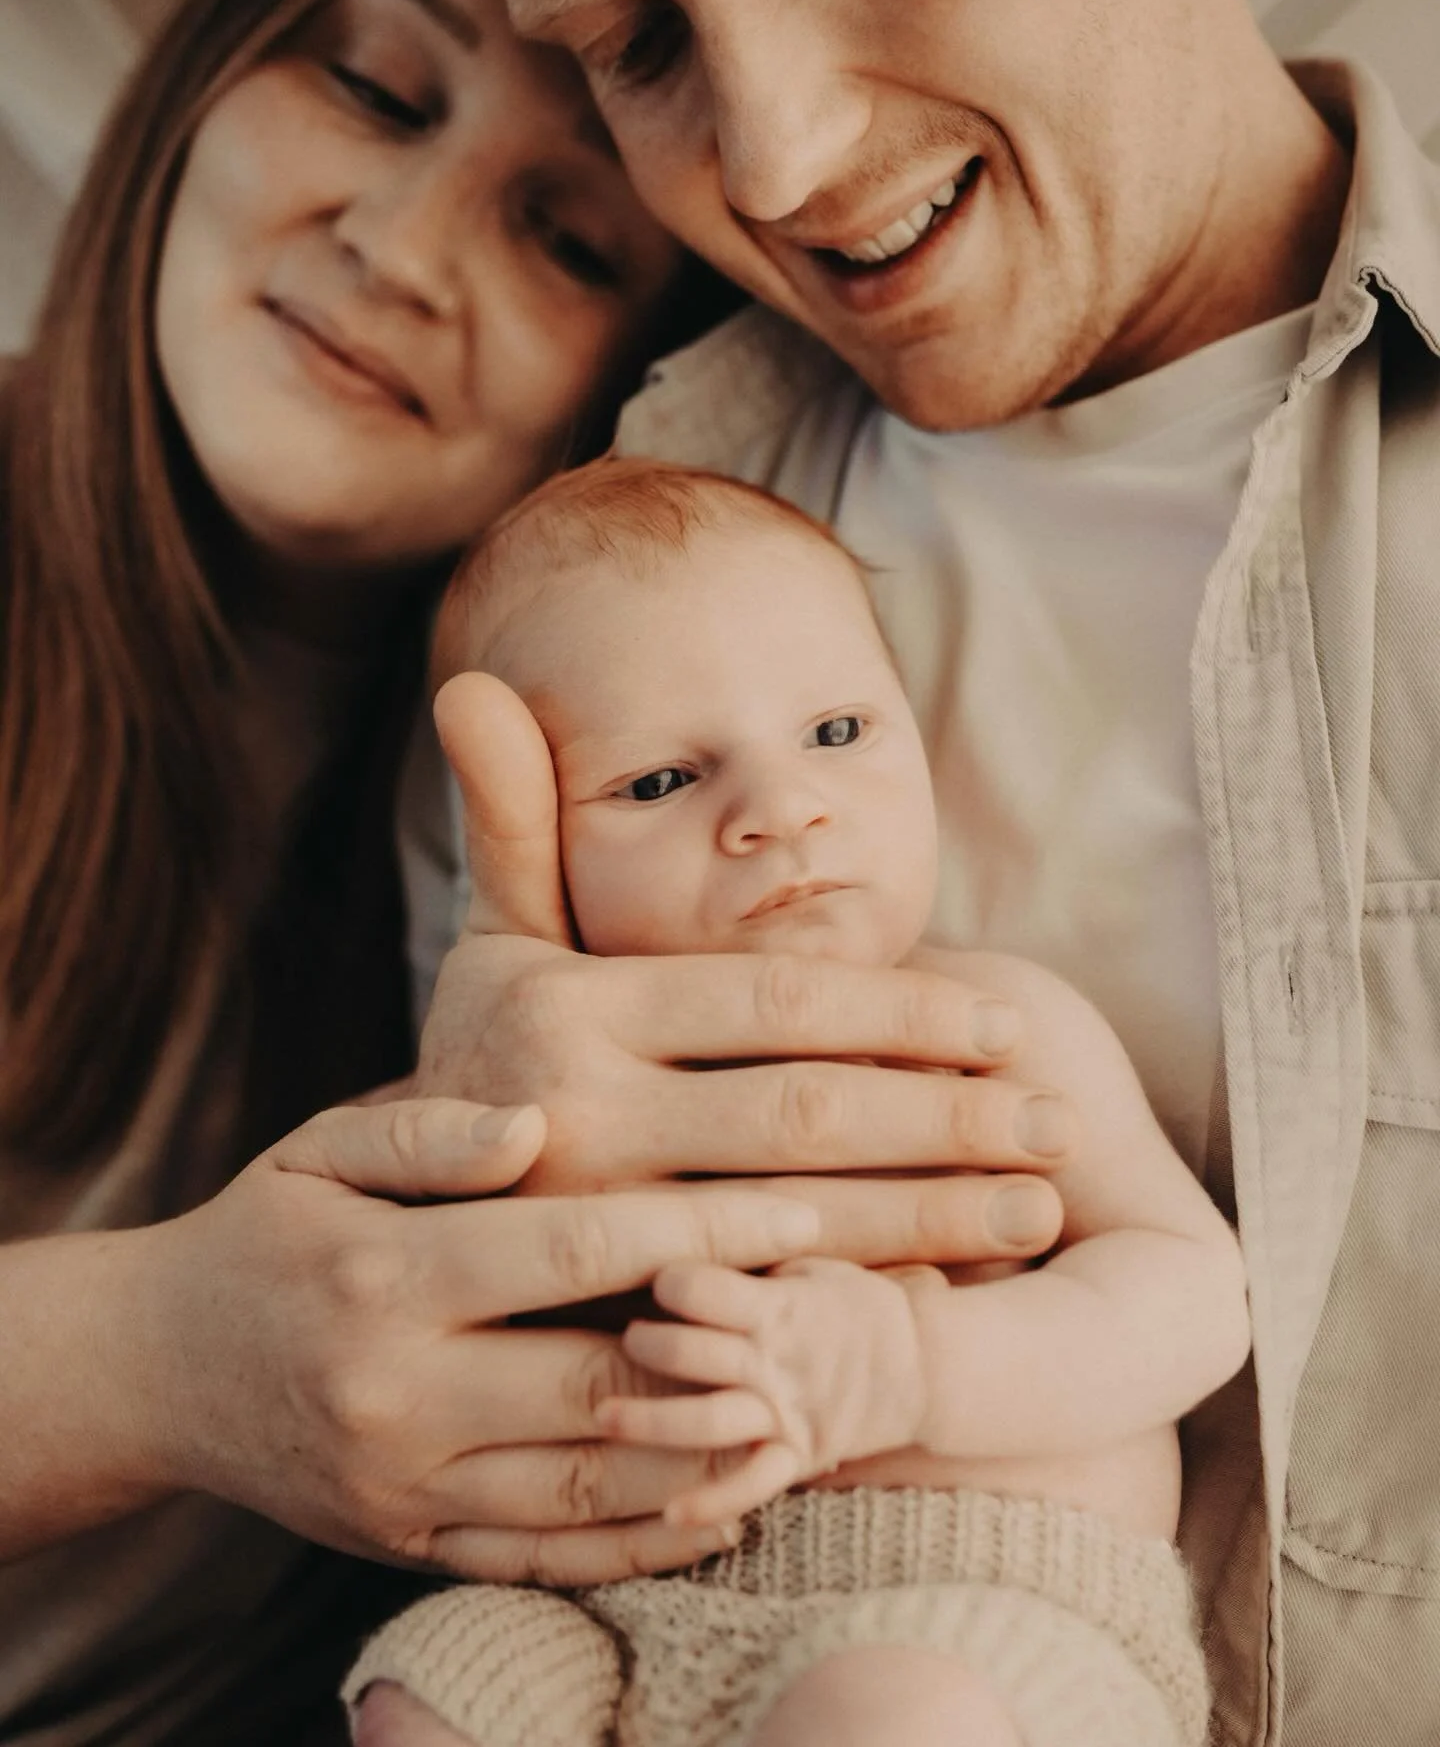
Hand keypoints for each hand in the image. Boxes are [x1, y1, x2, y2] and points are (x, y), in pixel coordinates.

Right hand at [129, 1095, 821, 1582]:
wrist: (156, 1372)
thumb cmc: (266, 1235)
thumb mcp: (323, 1150)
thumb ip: (433, 1131)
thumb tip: (538, 1124)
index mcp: (385, 1273)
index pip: (574, 1251)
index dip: (699, 1237)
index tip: (799, 1216)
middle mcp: (397, 1390)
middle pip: (601, 1387)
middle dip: (728, 1362)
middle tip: (829, 1328)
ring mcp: (403, 1486)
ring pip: (591, 1493)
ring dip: (711, 1465)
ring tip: (805, 1423)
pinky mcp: (407, 1547)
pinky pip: (548, 1563)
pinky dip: (647, 1547)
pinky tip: (725, 1509)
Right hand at [420, 673, 1068, 1262]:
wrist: (391, 1233)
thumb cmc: (483, 1065)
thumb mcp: (492, 945)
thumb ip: (509, 822)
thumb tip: (474, 684)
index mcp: (569, 1012)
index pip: (771, 1000)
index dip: (902, 1012)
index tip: (1010, 1022)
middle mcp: (573, 1119)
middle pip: (802, 1114)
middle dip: (947, 1119)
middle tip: (1063, 1123)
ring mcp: (584, 1235)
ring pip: (794, 1221)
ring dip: (934, 1215)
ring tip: (1044, 1206)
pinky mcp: (601, 1324)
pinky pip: (755, 1305)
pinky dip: (858, 1296)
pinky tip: (953, 1289)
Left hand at [597, 1259, 938, 1525]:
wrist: (925, 1365)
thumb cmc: (853, 1303)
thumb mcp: (809, 1264)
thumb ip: (751, 1258)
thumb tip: (675, 1230)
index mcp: (777, 1304)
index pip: (706, 1288)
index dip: (672, 1282)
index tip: (650, 1279)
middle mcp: (776, 1360)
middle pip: (698, 1353)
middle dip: (651, 1344)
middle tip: (627, 1337)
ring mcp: (785, 1413)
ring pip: (710, 1422)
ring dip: (654, 1421)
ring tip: (603, 1416)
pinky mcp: (796, 1456)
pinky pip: (751, 1485)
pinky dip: (712, 1502)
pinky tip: (668, 1513)